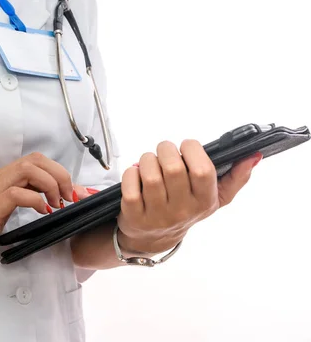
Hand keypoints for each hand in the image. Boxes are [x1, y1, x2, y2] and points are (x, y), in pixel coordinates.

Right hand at [0, 152, 73, 278]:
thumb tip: (37, 204)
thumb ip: (11, 206)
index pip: (31, 162)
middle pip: (35, 159)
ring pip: (30, 169)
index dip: (56, 173)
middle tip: (69, 196)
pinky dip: (37, 199)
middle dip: (60, 174)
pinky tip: (43, 212)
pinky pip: (18, 192)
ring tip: (58, 203)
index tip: (69, 192)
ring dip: (52, 184)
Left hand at [117, 140, 261, 253]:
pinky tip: (137, 175)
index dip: (192, 150)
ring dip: (147, 160)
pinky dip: (131, 173)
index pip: (202, 170)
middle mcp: (182, 210)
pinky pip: (130, 185)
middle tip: (165, 151)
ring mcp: (156, 214)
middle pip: (173, 168)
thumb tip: (252, 156)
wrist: (153, 237)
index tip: (187, 147)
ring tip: (150, 163)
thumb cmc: (185, 209)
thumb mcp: (215, 198)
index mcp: (204, 201)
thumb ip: (235, 178)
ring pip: (150, 175)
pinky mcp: (134, 215)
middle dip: (166, 150)